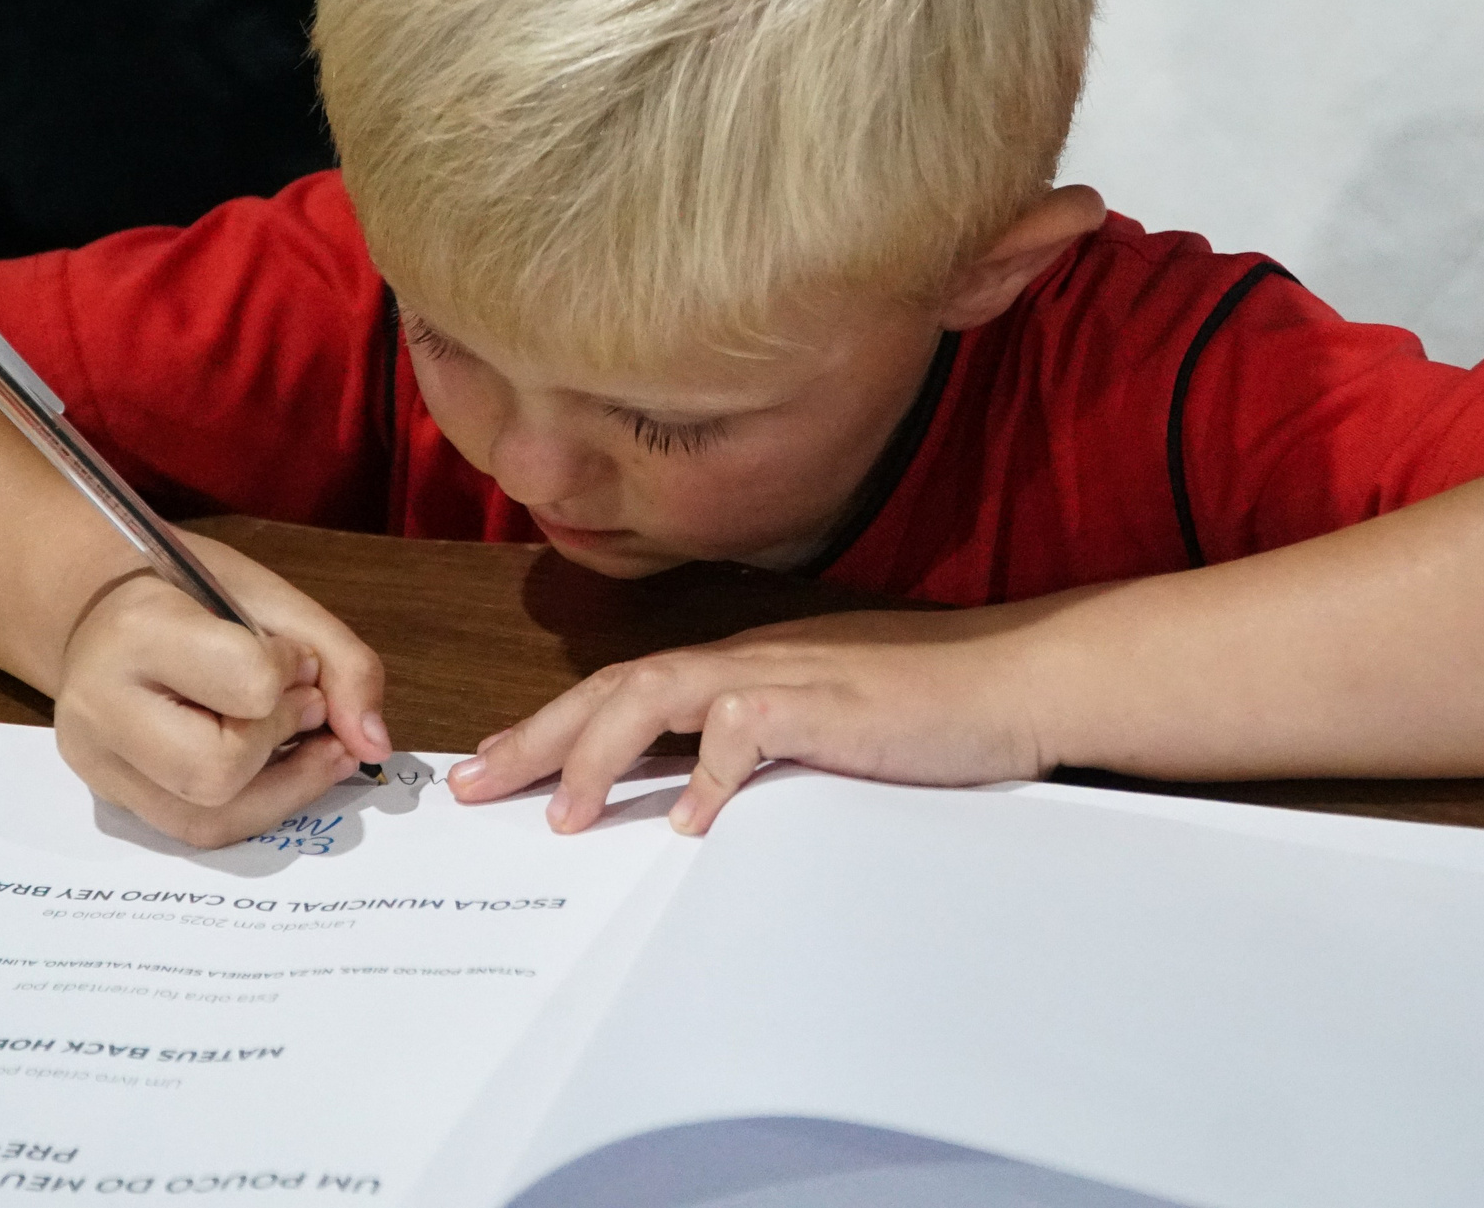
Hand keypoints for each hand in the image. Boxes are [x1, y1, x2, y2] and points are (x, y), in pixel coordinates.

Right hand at [50, 533, 392, 847]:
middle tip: (299, 704)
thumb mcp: (271, 597)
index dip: (291, 673)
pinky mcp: (112, 798)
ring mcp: (98, 762)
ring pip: (210, 819)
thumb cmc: (187, 592)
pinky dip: (257, 805)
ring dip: (284, 786)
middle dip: (279, 740)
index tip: (292, 655)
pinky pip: (198, 831)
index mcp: (138, 632)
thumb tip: (374, 745)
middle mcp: (101, 707)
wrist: (99, 608)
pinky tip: (283, 768)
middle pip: (217, 772)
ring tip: (310, 743)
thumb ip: (339, 659)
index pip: (246, 683)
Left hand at [444, 606, 1048, 835]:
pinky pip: (746, 731)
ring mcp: (782, 676)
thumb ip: (750, 755)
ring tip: (560, 816)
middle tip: (472, 786)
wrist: (1011, 682)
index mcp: (737, 669)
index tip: (492, 769)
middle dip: (535, 738)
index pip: (621, 691)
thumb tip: (684, 801)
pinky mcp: (825, 704)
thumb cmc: (923, 712)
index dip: (551, 729)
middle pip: (612, 687)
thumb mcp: (816, 734)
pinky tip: (686, 821)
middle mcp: (745, 661)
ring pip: (656, 693)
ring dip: (598, 753)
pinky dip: (709, 774)